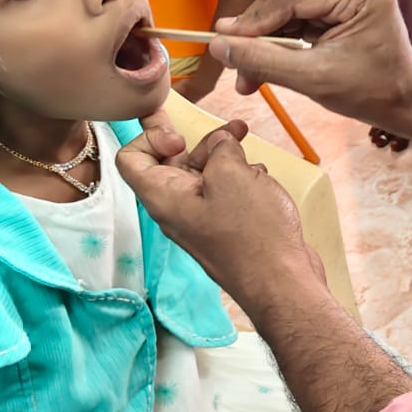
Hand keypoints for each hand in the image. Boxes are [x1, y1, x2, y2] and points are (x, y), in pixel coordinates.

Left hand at [116, 118, 315, 302]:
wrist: (281, 281)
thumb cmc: (251, 234)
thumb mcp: (231, 174)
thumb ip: (219, 147)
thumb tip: (222, 143)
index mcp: (163, 197)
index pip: (131, 159)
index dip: (151, 137)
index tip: (182, 138)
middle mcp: (177, 208)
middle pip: (174, 163)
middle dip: (204, 142)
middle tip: (234, 131)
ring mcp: (203, 218)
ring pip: (205, 176)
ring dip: (228, 159)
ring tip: (253, 157)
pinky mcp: (226, 226)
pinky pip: (226, 193)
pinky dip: (242, 180)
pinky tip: (261, 181)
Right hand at [209, 0, 411, 129]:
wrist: (405, 104)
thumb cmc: (373, 93)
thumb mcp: (313, 79)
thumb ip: (263, 60)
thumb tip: (217, 45)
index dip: (251, 22)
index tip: (219, 43)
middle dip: (257, 35)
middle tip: (235, 68)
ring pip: (288, 8)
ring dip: (267, 41)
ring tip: (250, 76)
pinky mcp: (343, 2)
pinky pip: (300, 15)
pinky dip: (283, 40)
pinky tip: (269, 63)